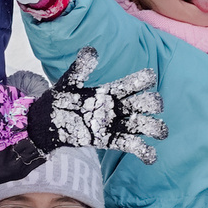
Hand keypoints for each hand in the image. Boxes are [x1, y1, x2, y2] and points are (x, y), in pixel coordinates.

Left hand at [26, 47, 167, 162]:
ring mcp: (114, 125)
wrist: (48, 121)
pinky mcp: (109, 141)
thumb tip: (91, 51)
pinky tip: (149, 156)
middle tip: (153, 106)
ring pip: (143, 125)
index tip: (148, 79)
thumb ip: (80, 68)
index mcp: (110, 91)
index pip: (134, 83)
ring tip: (159, 132)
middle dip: (154, 103)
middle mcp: (117, 107)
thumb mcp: (69, 82)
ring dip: (156, 128)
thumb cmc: (60, 99)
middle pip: (146, 103)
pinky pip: (131, 146)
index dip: (145, 80)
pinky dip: (144, 152)